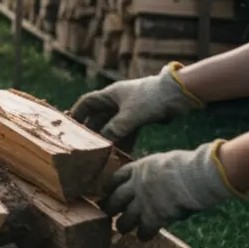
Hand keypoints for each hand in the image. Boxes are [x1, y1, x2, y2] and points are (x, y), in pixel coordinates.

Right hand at [71, 63, 203, 147]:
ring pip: (114, 125)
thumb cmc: (151, 98)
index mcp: (111, 94)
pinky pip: (127, 130)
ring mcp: (129, 108)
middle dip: (93, 131)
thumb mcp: (130, 115)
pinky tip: (123, 153)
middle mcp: (117, 100)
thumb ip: (115, 130)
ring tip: (104, 153)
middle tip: (87, 145)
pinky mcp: (141, 116)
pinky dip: (124, 140)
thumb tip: (103, 143)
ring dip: (109, 138)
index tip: (71, 126)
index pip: (87, 103)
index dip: (78, 114)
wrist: (178, 94)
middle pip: (99, 116)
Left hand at [103, 141, 240, 239]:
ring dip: (123, 224)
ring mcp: (142, 202)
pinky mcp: (153, 217)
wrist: (193, 177)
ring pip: (126, 217)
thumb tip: (160, 181)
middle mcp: (136, 186)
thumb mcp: (164, 162)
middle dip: (110, 206)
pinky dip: (144, 234)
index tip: (106, 190)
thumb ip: (156, 172)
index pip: (117, 176)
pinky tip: (143, 237)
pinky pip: (144, 230)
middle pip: (116, 198)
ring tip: (122, 228)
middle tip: (106, 211)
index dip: (111, 184)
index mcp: (139, 168)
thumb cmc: (186, 166)